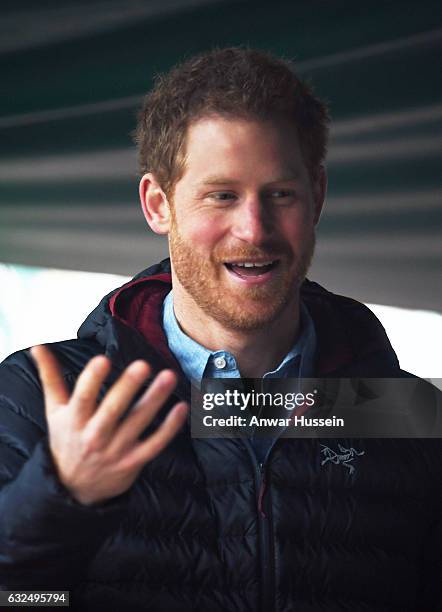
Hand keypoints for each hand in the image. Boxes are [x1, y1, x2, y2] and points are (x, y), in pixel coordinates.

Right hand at [31, 345, 187, 505]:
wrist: (72, 488)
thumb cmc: (66, 439)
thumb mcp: (55, 410)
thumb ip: (50, 376)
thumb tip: (37, 346)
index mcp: (74, 419)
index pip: (82, 397)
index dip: (92, 379)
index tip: (102, 359)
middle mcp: (94, 435)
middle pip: (112, 410)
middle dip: (127, 387)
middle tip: (143, 365)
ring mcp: (115, 450)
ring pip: (137, 423)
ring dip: (154, 400)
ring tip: (168, 376)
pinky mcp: (133, 462)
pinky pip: (154, 444)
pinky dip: (169, 428)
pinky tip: (181, 407)